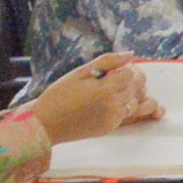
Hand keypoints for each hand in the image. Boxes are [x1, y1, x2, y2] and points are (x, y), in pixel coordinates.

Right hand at [28, 53, 159, 144]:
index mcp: (105, 89)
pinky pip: (125, 115)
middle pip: (136, 88)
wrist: (45, 123)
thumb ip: (107, 61)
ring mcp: (113, 119)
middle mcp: (113, 106)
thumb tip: (131, 54)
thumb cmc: (59, 94)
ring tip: (108, 92)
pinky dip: (120, 108)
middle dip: (127, 81)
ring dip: (127, 95)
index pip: (131, 74)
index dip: (123, 70)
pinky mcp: (110, 129)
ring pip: (135, 102)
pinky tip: (102, 105)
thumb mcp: (80, 72)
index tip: (111, 71)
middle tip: (110, 80)